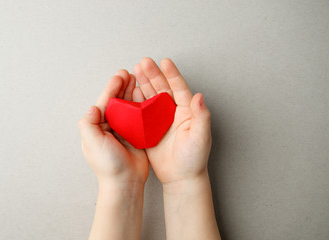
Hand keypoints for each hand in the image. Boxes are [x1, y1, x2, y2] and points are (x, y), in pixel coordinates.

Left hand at [78, 70, 148, 185]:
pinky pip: (139, 116)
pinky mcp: (137, 134)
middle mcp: (111, 126)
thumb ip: (89, 124)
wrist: (125, 182)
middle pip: (117, 102)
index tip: (119, 77)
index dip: (112, 89)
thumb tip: (92, 107)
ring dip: (132, 93)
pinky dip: (142, 105)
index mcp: (98, 126)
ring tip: (137, 80)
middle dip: (122, 87)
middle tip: (129, 73)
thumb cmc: (108, 165)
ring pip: (128, 107)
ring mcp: (124, 130)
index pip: (105, 103)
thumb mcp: (92, 143)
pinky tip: (146, 96)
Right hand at [133, 58, 211, 184]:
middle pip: (162, 89)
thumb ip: (202, 116)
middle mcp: (172, 112)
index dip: (172, 74)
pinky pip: (140, 112)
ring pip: (150, 97)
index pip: (179, 88)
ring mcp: (159, 120)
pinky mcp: (148, 129)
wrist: (180, 178)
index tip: (164, 61)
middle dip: (153, 75)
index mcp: (186, 111)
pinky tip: (129, 92)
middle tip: (143, 63)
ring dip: (143, 84)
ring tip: (133, 72)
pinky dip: (135, 102)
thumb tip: (199, 95)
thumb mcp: (201, 137)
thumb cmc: (194, 159)